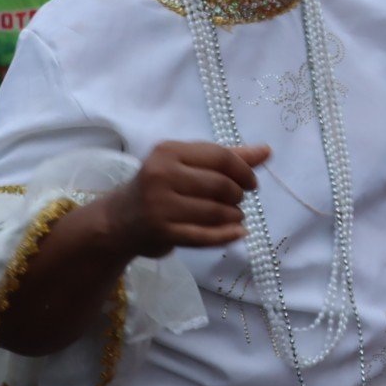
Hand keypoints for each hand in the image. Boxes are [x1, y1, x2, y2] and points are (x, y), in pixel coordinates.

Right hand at [104, 141, 270, 258]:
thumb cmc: (160, 188)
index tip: (252, 183)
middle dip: (237, 195)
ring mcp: (159, 205)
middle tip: (238, 201)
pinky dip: (227, 235)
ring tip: (235, 217)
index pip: (220, 157)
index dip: (244, 170)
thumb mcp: (186, 165)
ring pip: (215, 211)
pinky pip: (205, 235)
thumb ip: (226, 157)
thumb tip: (266, 150)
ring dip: (234, 216)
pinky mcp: (162, 232)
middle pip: (220, 185)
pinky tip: (238, 233)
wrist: (119, 221)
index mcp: (168, 151)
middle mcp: (161, 174)